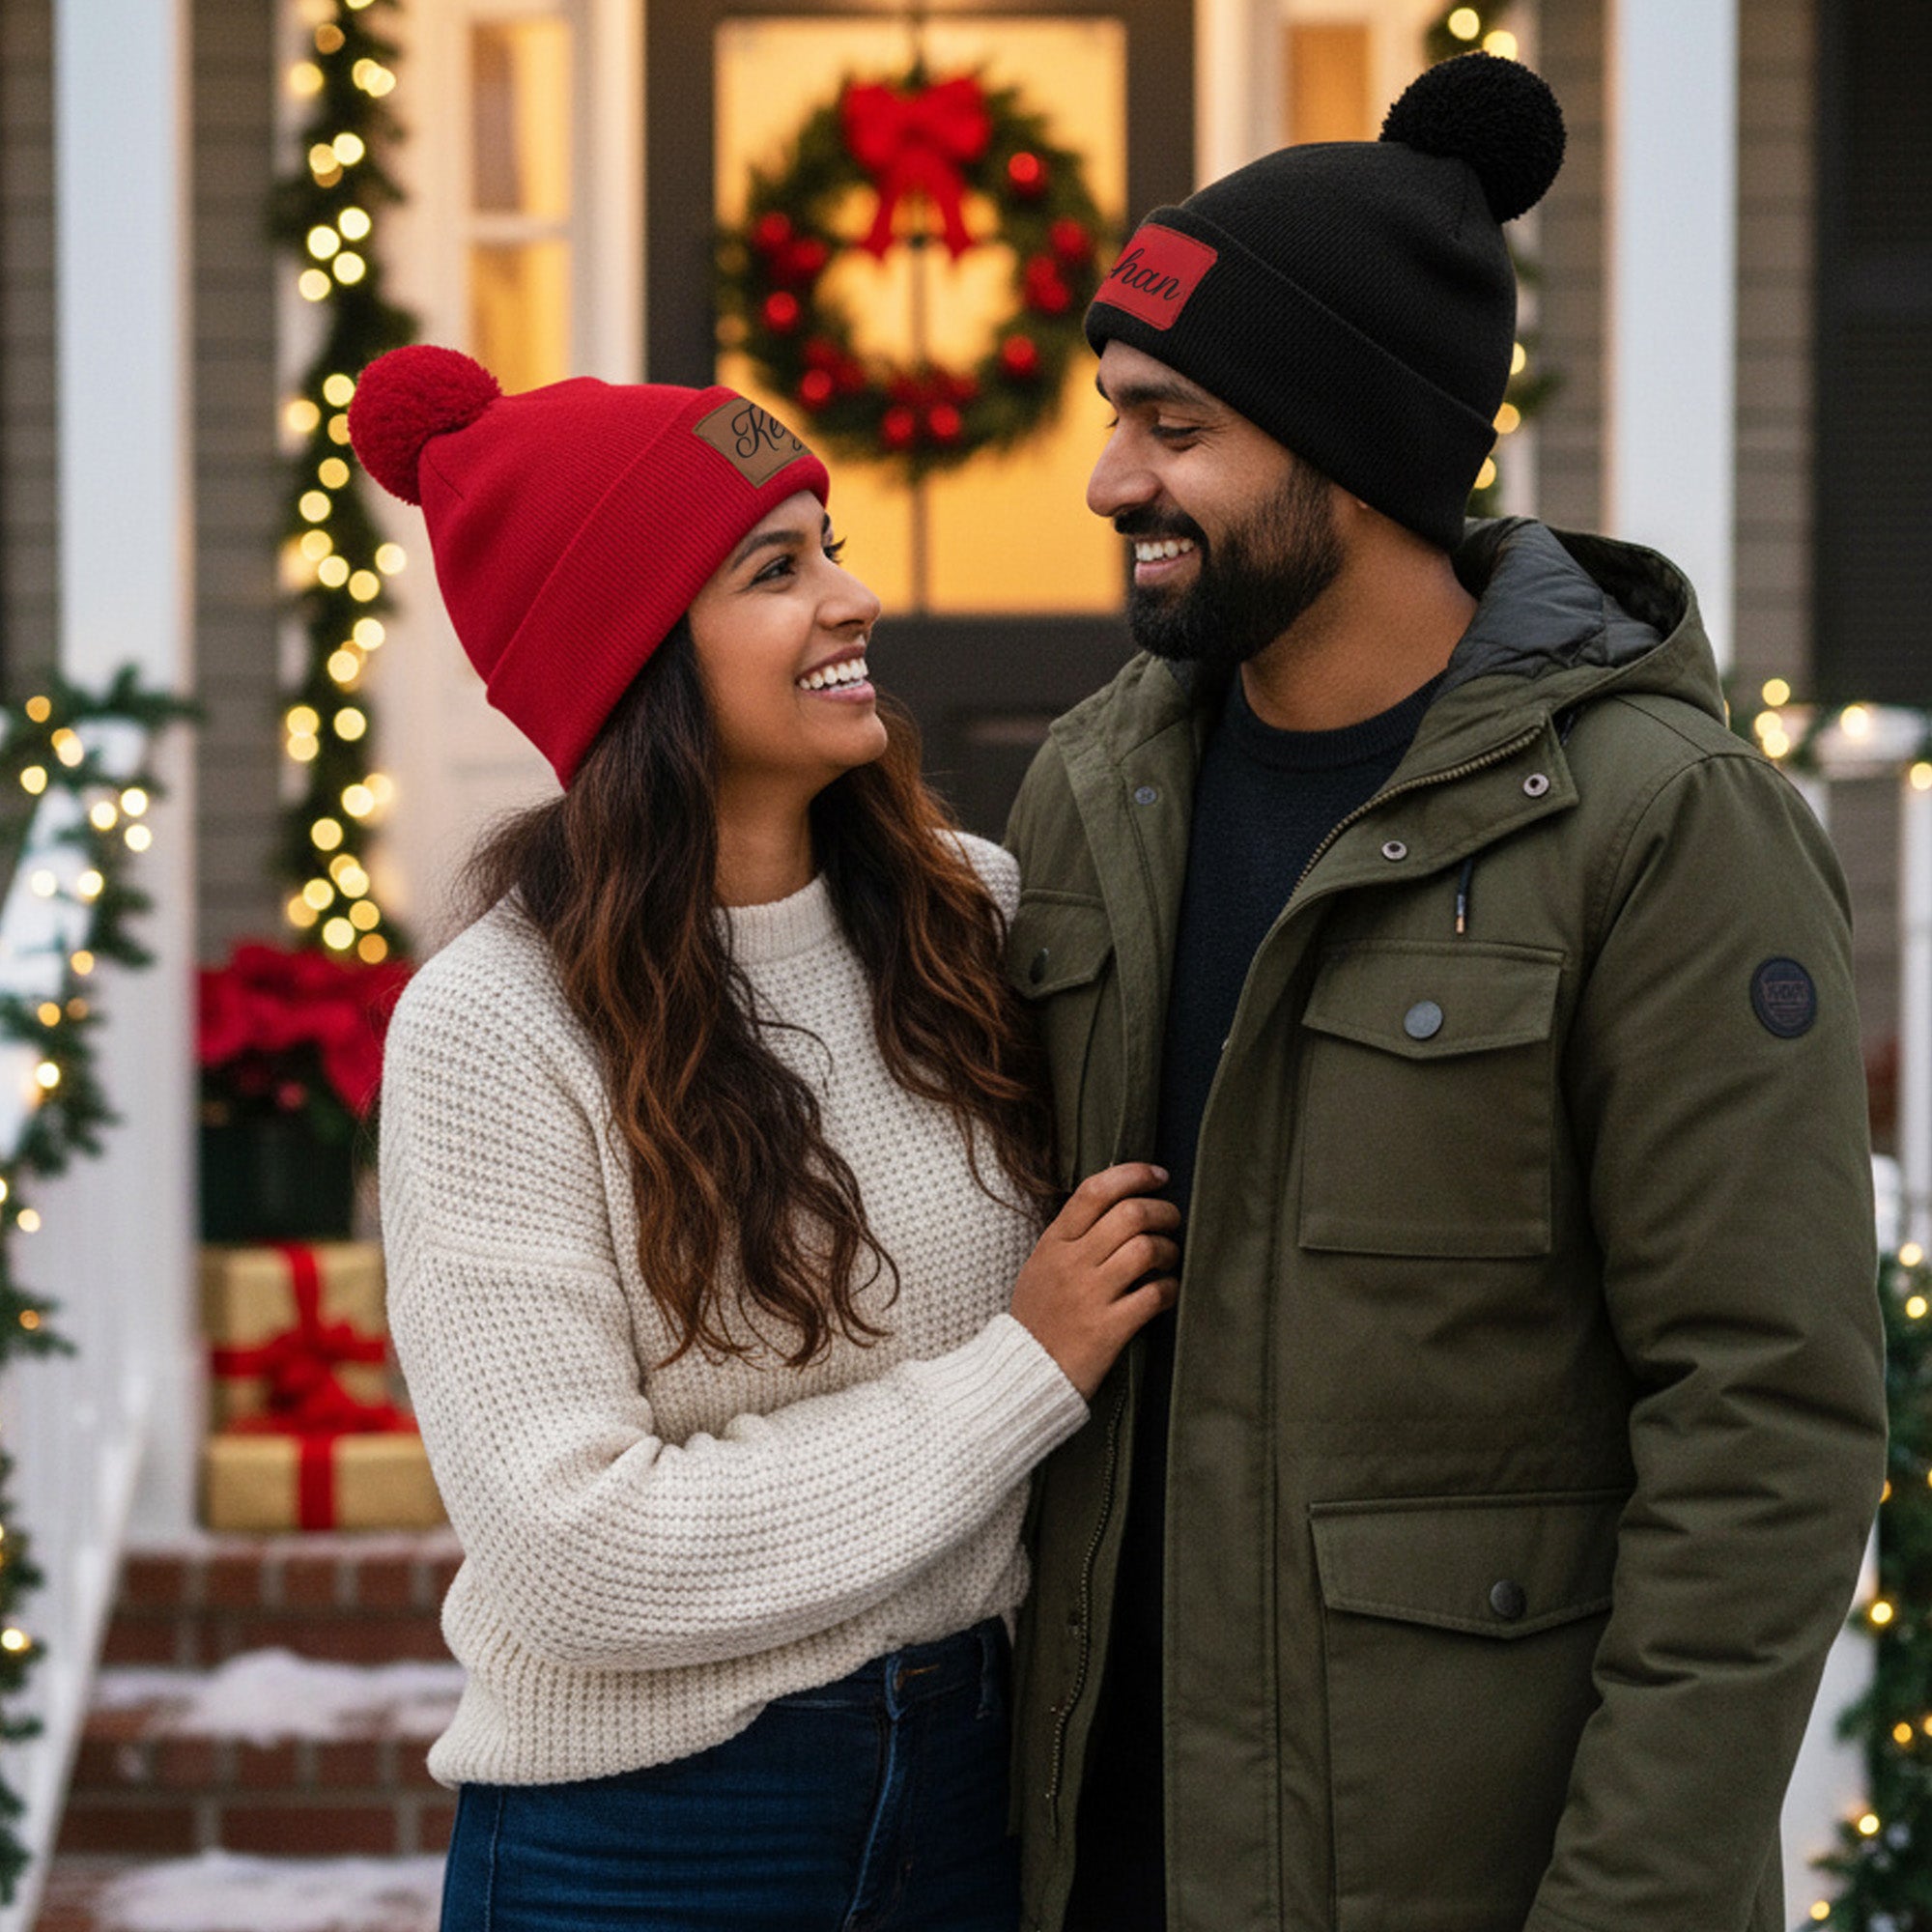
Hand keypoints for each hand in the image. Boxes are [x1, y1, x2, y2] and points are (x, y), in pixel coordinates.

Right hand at [1010, 1163, 1180, 1399]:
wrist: (1023, 1374)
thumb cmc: (1039, 1316)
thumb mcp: (1041, 1265)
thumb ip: (1073, 1235)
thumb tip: (1120, 1202)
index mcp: (1053, 1243)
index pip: (1095, 1191)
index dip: (1133, 1174)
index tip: (1158, 1176)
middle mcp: (1071, 1264)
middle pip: (1130, 1214)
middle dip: (1163, 1212)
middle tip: (1171, 1221)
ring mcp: (1089, 1296)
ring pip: (1146, 1250)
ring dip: (1169, 1250)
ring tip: (1168, 1259)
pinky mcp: (1108, 1329)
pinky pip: (1154, 1295)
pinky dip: (1169, 1289)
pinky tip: (1165, 1292)